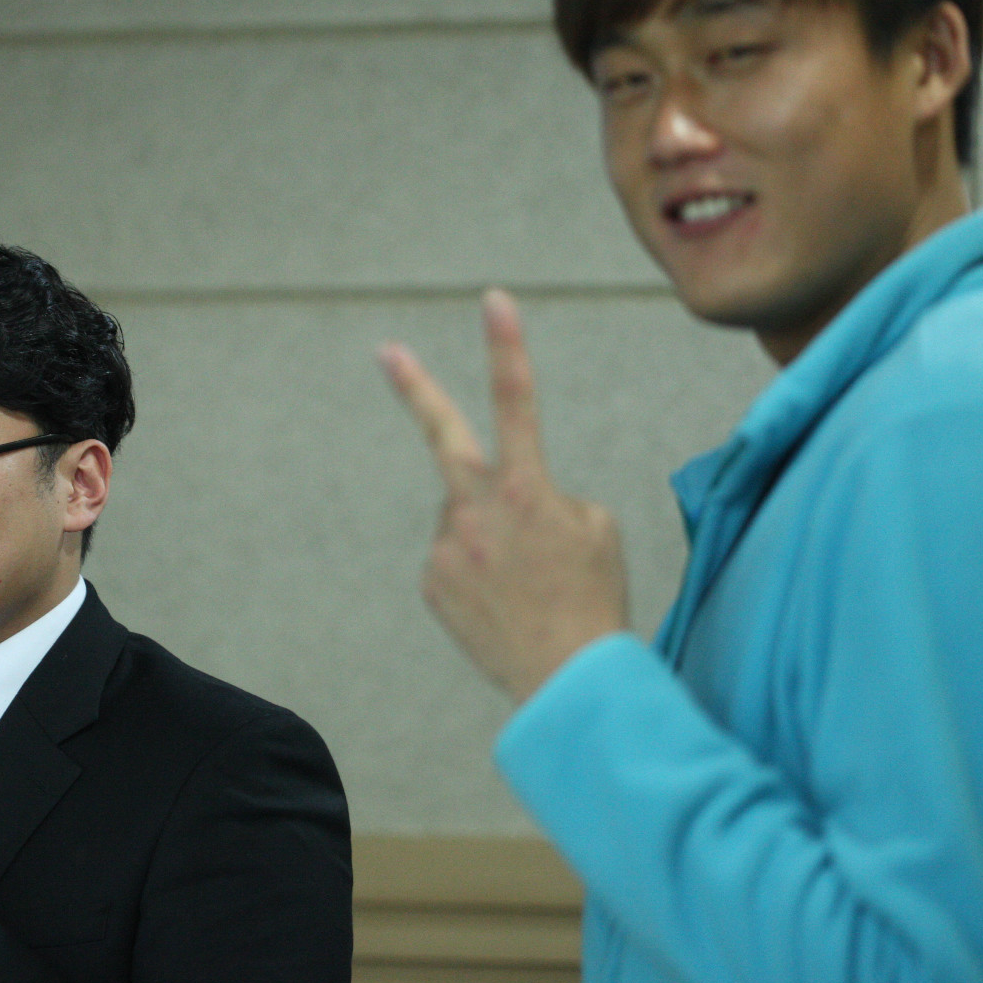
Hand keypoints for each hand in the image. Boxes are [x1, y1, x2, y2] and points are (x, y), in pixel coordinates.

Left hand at [380, 289, 629, 701]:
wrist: (568, 682)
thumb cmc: (593, 598)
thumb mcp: (595, 528)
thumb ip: (545, 494)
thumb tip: (504, 499)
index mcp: (530, 490)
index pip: (518, 401)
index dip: (506, 347)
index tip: (493, 300)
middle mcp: (479, 512)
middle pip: (443, 435)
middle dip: (415, 387)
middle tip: (387, 349)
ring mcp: (448, 548)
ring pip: (464, 515)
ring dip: (489, 533)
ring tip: (524, 582)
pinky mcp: (431, 582)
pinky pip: (454, 556)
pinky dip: (476, 569)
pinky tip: (502, 601)